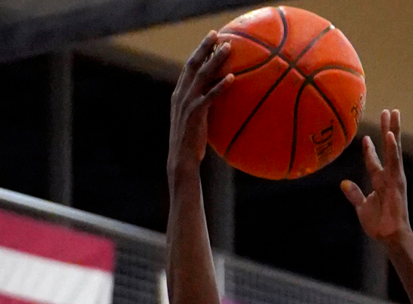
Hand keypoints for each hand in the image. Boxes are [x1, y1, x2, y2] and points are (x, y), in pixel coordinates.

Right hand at [168, 33, 232, 180]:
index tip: (211, 38)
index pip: (189, 67)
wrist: (182, 159)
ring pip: (201, 76)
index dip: (199, 51)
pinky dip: (220, 86)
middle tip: (217, 34)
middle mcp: (181, 95)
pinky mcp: (194, 114)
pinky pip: (209, 96)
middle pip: (192, 64)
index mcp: (180, 94)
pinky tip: (232, 77)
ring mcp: (187, 103)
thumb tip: (222, 98)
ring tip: (228, 48)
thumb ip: (205, 105)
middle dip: (204, 47)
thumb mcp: (196, 119)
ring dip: (215, 60)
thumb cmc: (192, 142)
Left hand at [342, 110, 409, 245]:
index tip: (365, 137)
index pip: (374, 161)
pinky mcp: (397, 181)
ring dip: (393, 130)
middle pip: (389, 148)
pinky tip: (390, 134)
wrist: (390, 236)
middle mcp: (389, 176)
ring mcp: (395, 177)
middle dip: (388, 129)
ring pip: (394, 149)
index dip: (370, 150)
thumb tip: (344, 183)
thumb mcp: (362, 207)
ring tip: (393, 113)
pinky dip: (392, 148)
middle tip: (389, 111)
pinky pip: (394, 161)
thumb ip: (355, 194)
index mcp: (380, 182)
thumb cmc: (379, 224)